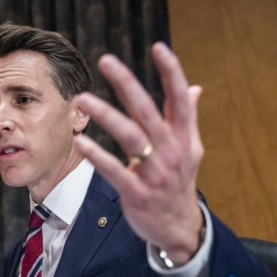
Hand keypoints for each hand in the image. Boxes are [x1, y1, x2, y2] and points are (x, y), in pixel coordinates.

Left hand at [74, 43, 203, 265]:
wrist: (180, 228)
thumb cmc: (179, 182)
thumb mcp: (191, 150)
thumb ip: (188, 117)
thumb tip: (195, 87)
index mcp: (184, 137)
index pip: (179, 99)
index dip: (172, 73)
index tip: (159, 47)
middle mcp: (171, 152)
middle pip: (148, 112)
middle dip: (128, 85)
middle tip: (107, 60)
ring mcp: (154, 174)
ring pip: (130, 138)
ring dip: (106, 116)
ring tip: (83, 99)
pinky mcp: (137, 194)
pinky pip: (115, 171)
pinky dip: (98, 156)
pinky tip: (81, 142)